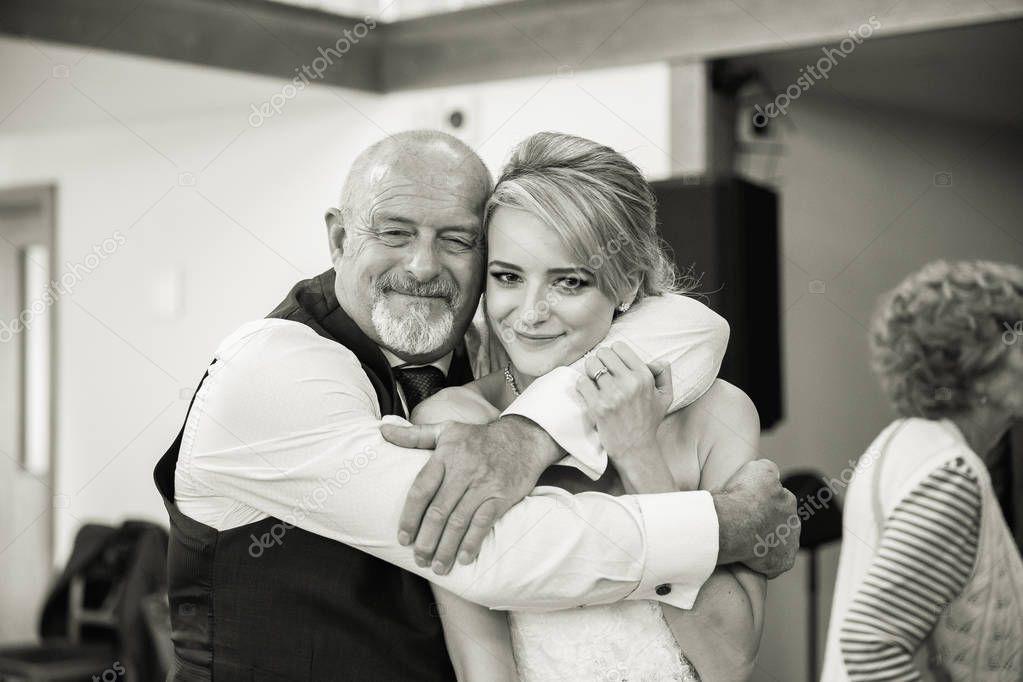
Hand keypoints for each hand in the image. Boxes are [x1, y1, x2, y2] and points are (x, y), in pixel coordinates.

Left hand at [380, 416, 560, 574]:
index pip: (421, 489)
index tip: (403, 538)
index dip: (410, 516)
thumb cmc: (478, 438)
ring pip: (459, 521)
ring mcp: (483, 484)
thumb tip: (383, 430)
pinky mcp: (501, 496)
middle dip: (426, 539)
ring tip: (438, 567)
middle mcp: (463, 470)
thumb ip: (414, 435)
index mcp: (445, 456)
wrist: (523, 438)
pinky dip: (473, 542)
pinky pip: (484, 522)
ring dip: (447, 547)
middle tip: (419, 559)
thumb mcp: (446, 430)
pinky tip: (464, 558)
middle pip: (438, 511)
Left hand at [575, 342, 671, 458]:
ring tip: (594, 382)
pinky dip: (582, 386)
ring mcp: (613, 395)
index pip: (619, 347)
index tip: (612, 365)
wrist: (636, 450)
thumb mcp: (665, 397)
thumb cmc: (648, 422)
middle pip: (603, 353)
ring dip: (590, 372)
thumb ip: (664, 374)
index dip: (613, 354)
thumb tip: (659, 360)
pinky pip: (582, 383)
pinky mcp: (598, 407)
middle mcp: (629, 383)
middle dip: (600, 361)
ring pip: (591, 365)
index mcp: (644, 377)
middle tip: (601, 374)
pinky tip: (588, 393)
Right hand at [711, 459, 798, 578]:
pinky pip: (772, 563)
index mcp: (788, 500)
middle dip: (766, 524)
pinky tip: (747, 556)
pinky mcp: (782, 563)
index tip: (747, 506)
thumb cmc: (741, 497)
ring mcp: (790, 545)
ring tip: (744, 541)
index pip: (777, 501)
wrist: (733, 525)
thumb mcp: (757, 468)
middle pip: (779, 523)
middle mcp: (794, 523)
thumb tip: (772, 473)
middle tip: (745, 524)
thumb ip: (769, 468)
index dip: (760, 504)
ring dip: (764, 542)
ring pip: (777, 544)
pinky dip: (761, 561)